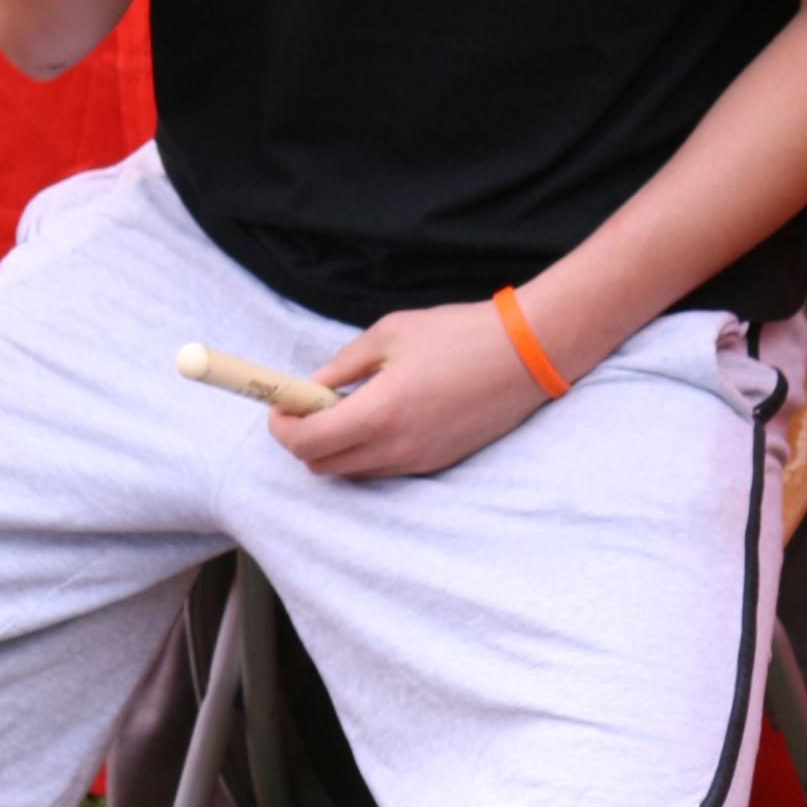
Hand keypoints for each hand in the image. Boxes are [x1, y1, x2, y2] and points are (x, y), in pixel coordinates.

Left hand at [272, 302, 553, 481]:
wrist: (526, 354)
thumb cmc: (459, 335)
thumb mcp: (390, 334)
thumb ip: (343, 364)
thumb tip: (313, 385)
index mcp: (378, 412)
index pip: (306, 443)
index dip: (281, 427)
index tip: (280, 405)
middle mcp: (395, 447)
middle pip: (321, 466)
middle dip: (303, 438)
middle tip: (308, 405)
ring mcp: (417, 461)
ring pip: (351, 471)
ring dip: (336, 446)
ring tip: (348, 406)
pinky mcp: (436, 463)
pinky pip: (382, 468)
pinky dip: (366, 449)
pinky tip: (381, 415)